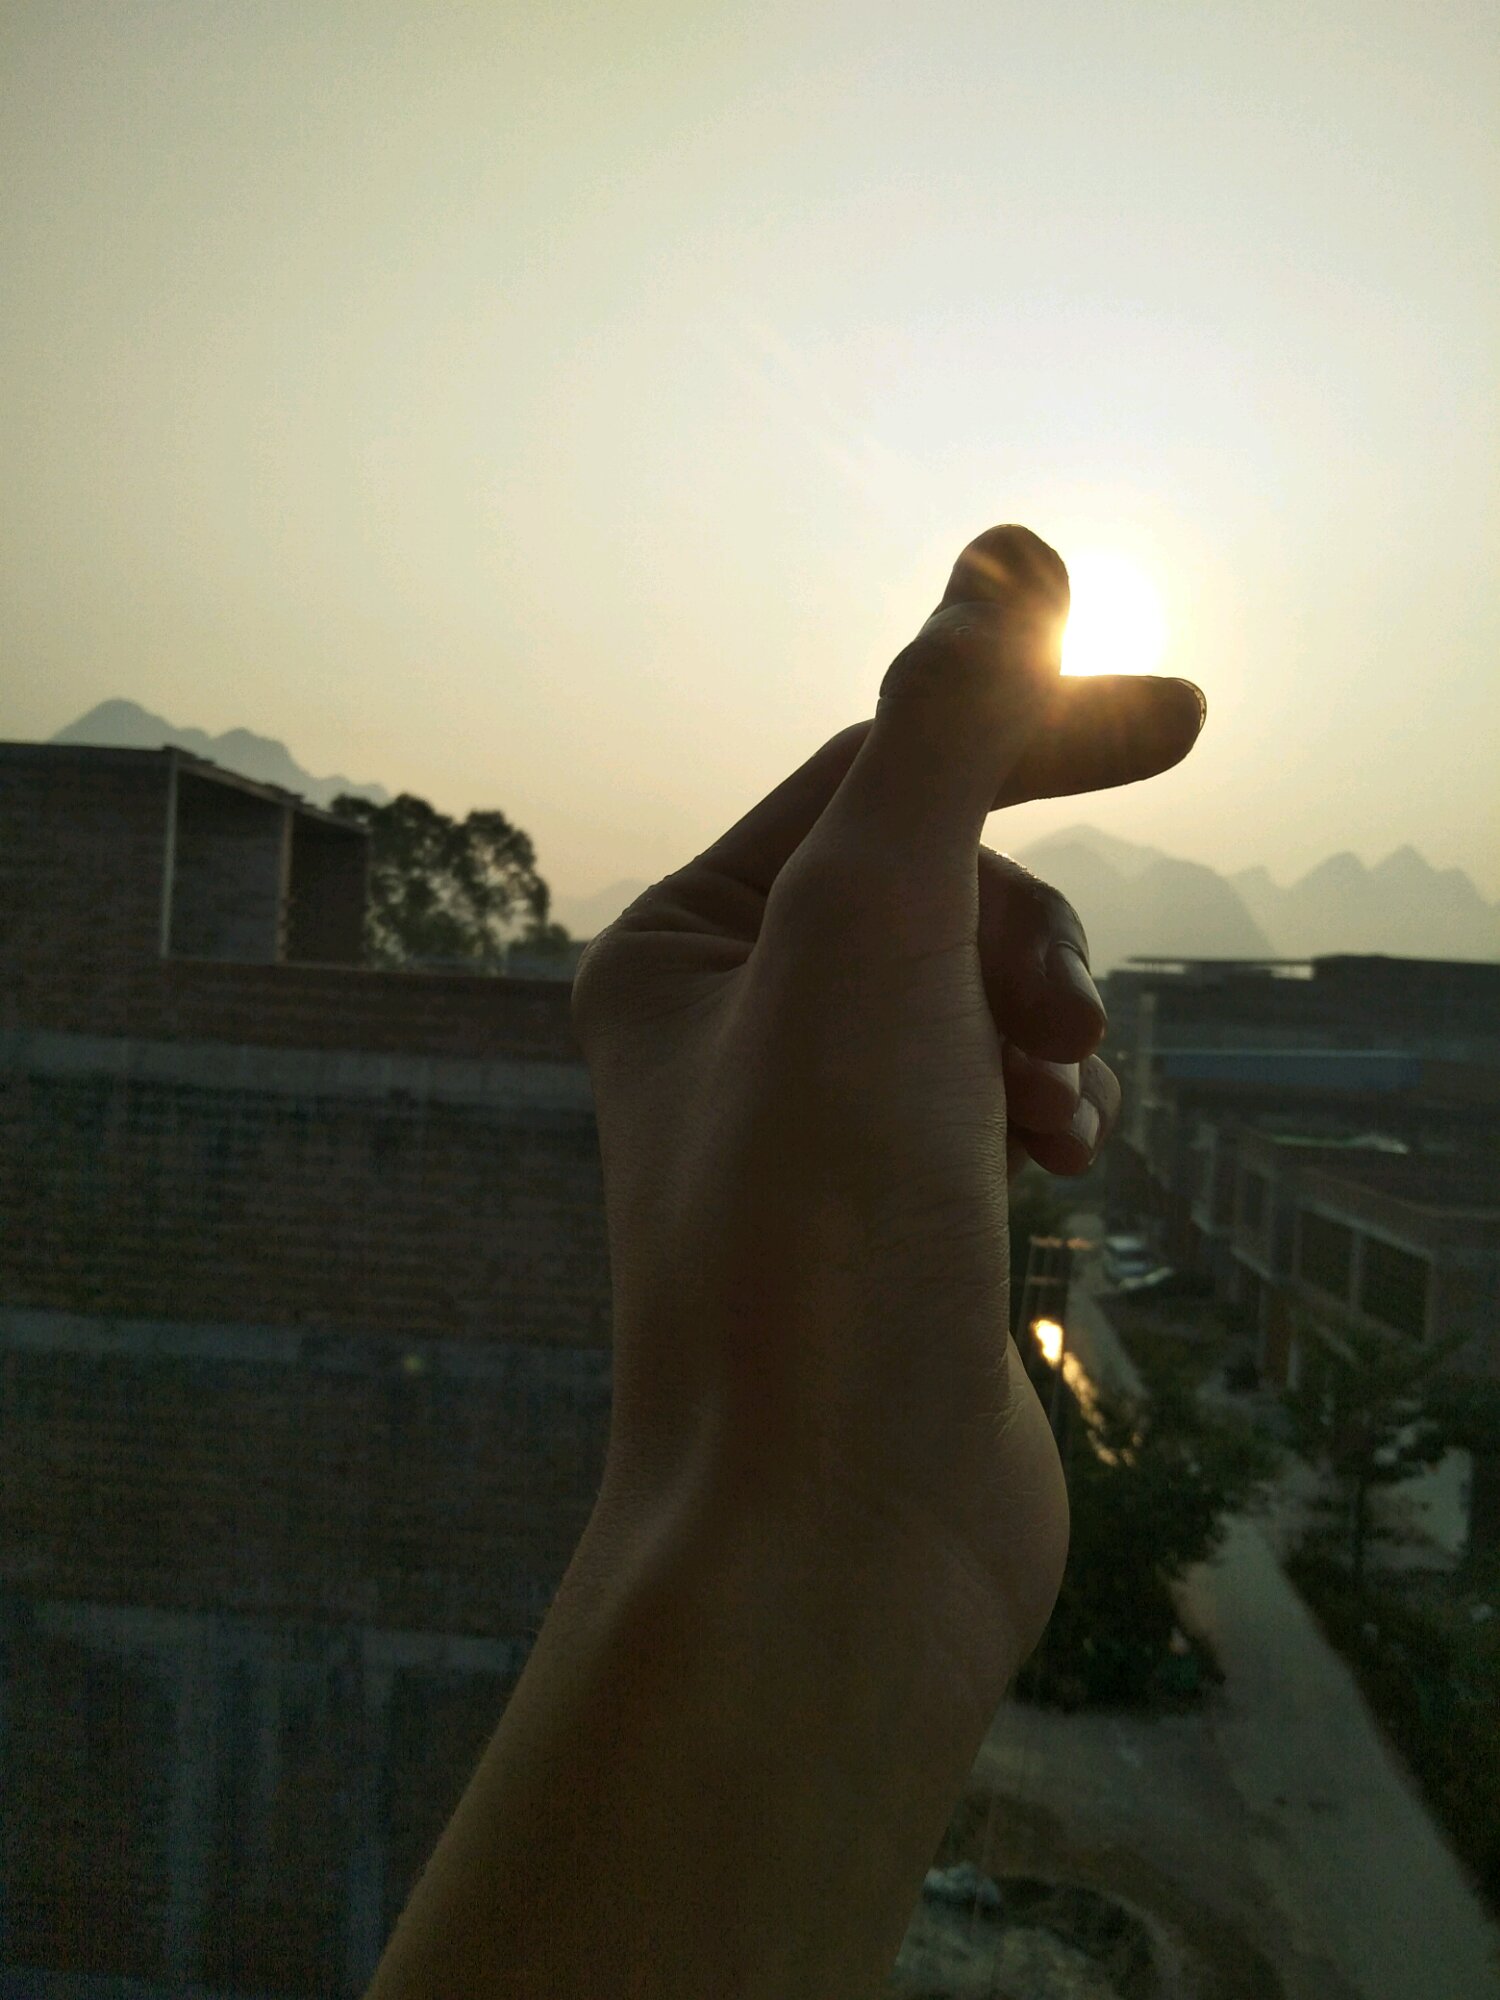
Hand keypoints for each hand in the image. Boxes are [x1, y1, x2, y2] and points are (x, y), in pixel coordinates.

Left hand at [572, 525, 1203, 1688]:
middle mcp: (724, 1032)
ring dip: (1043, 1023)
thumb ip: (943, 730)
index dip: (1028, 725)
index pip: (876, 773)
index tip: (1192, 710)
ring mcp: (810, 1134)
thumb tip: (1011, 556)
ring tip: (1051, 1109)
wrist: (830, 1531)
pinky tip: (1062, 1167)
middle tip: (1055, 1019)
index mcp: (679, 946)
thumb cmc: (822, 1227)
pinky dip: (1046, 1109)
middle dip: (1024, 924)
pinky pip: (997, 1098)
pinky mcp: (890, 1223)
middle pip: (934, 884)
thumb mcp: (878, 929)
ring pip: (980, 995)